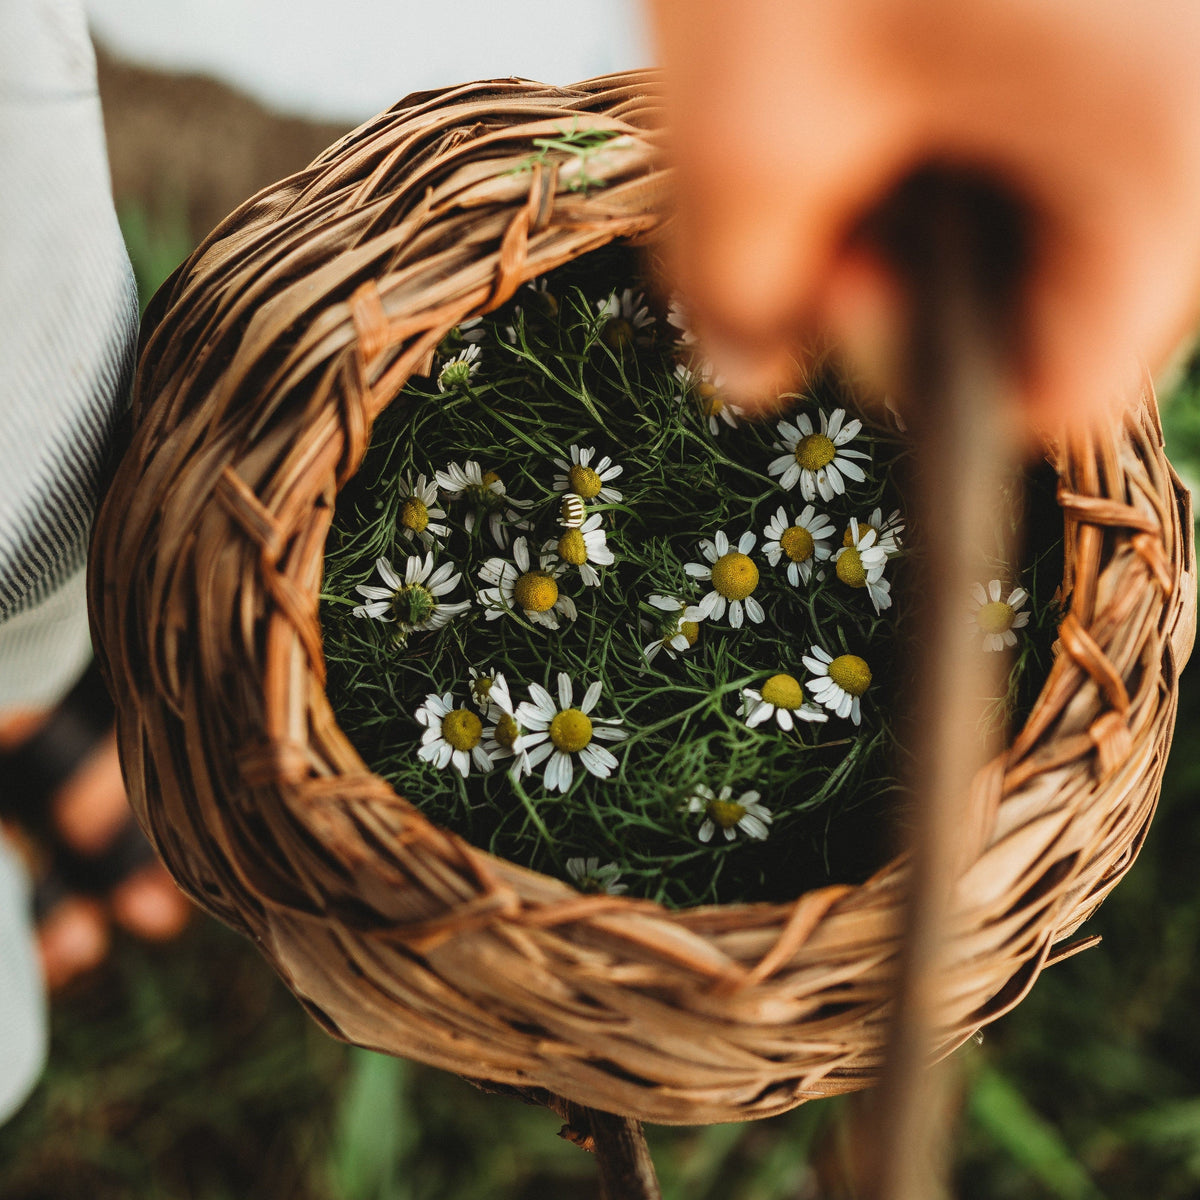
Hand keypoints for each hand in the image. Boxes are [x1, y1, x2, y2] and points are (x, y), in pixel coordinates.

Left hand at [645, 0, 1199, 424]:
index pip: (1063, 388)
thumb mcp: (741, 116)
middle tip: (812, 161)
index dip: (935, 376)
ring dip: (934, 154)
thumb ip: (743, 290)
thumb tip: (754, 369)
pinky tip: (896, 11)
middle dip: (926, 255)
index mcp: (1165, 158)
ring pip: (1060, 170)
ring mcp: (1180, 36)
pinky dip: (971, 67)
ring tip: (842, 55)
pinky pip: (1064, 70)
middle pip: (1064, 273)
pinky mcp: (1140, 6)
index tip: (841, 291)